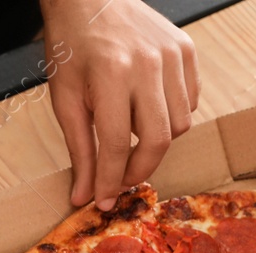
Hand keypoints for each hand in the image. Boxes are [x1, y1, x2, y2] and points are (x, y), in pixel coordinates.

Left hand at [43, 0, 199, 209]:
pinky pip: (190, 102)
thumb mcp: (65, 99)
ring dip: (156, 141)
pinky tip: (148, 108)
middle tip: (121, 180)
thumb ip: (78, 150)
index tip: (104, 201)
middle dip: (139, 170)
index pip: (116, 144)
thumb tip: (84, 196)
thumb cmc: (73, 47)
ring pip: (179, 125)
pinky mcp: (186, 50)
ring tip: (131, 132)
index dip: (109, 180)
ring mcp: (172, 54)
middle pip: (158, 140)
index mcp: (111, 74)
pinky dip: (171, 115)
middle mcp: (147, 63)